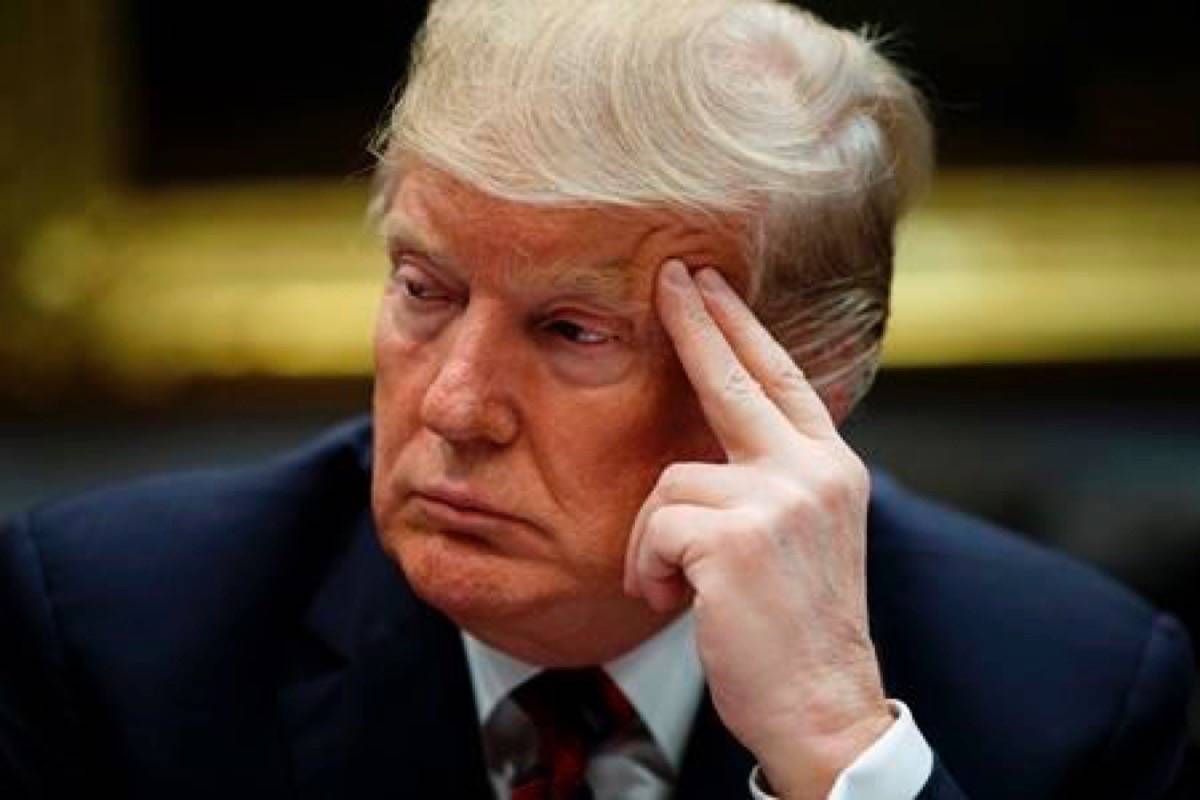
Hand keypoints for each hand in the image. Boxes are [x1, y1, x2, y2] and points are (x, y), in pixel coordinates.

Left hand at [624, 260, 891, 799]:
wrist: (821, 706)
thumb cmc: (796, 626)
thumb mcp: (800, 535)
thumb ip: (771, 478)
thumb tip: (712, 442)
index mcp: (830, 468)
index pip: (781, 378)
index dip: (740, 326)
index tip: (709, 283)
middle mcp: (813, 471)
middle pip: (735, 378)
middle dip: (696, 321)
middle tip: (670, 275)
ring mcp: (779, 499)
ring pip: (670, 479)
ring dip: (657, 539)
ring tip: (679, 584)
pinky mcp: (736, 537)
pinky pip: (655, 526)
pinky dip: (649, 567)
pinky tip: (677, 598)